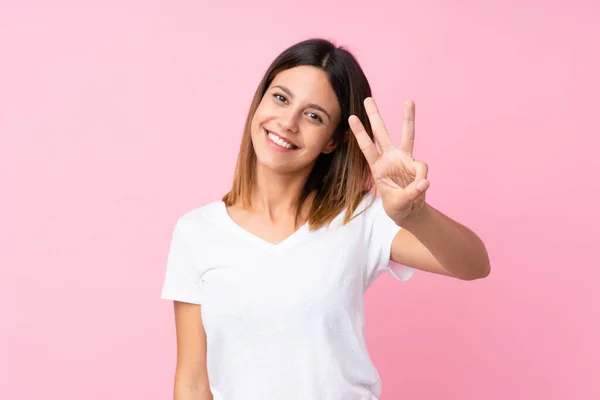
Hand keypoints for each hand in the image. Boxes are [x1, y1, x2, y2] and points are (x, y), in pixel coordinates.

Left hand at [349, 98, 429, 222]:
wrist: (410, 209)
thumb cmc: (398, 204)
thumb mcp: (400, 202)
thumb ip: (412, 193)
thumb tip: (424, 182)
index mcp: (377, 167)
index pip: (367, 147)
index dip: (360, 133)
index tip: (351, 117)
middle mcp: (390, 158)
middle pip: (381, 133)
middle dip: (374, 116)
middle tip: (367, 99)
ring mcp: (404, 159)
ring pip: (406, 135)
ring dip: (407, 118)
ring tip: (408, 100)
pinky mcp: (416, 164)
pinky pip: (422, 168)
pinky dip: (422, 179)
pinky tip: (420, 188)